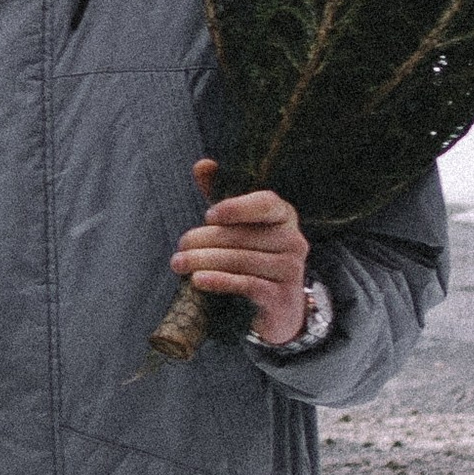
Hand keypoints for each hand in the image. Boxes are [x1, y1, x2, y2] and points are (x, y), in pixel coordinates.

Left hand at [172, 159, 310, 348]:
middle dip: (206, 240)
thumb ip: (221, 195)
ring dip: (205, 261)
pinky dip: (220, 281)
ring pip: (241, 260)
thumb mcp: (240, 226)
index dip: (237, 207)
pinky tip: (198, 280)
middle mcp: (294, 240)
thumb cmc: (254, 257)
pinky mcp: (282, 297)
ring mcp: (291, 270)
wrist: (279, 309)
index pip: (266, 203)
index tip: (209, 215)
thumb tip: (203, 164)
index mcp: (284, 216)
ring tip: (179, 264)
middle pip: (244, 236)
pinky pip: (247, 284)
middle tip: (180, 246)